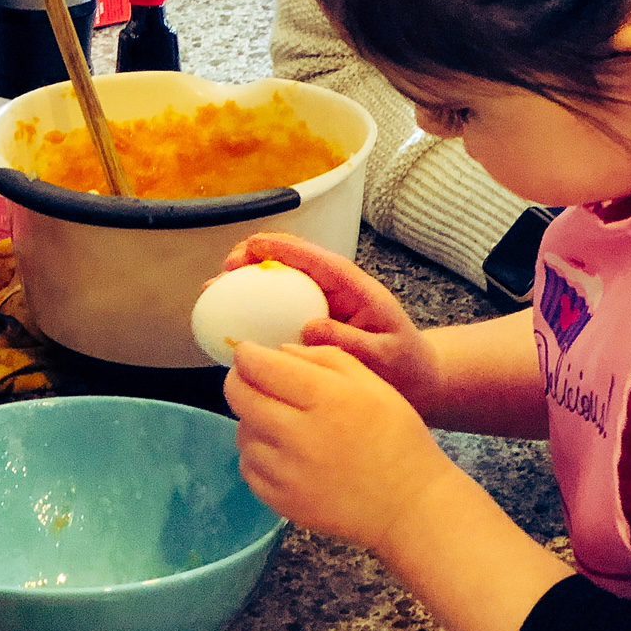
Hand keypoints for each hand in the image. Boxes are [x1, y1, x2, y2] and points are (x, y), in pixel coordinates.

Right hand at [218, 233, 442, 415]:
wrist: (416, 382)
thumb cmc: (405, 366)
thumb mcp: (385, 355)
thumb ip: (351, 341)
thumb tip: (308, 328)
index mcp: (353, 286)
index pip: (312, 257)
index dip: (278, 248)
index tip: (245, 251)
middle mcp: (333, 289)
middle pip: (288, 262)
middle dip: (252, 260)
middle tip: (223, 275)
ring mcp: (320, 305)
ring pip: (278, 284)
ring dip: (246, 283)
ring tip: (214, 293)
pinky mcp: (312, 324)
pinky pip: (278, 310)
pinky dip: (253, 310)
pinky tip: (228, 323)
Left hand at [224, 341, 456, 551]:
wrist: (408, 503)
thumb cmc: (395, 434)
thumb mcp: (370, 382)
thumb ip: (323, 358)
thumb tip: (279, 352)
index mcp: (326, 398)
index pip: (262, 368)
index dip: (247, 354)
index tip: (247, 351)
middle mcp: (299, 435)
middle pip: (241, 398)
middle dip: (239, 380)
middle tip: (250, 378)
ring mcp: (287, 473)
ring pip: (242, 433)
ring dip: (250, 419)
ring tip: (274, 417)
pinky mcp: (282, 502)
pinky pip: (249, 468)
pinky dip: (256, 454)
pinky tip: (279, 449)